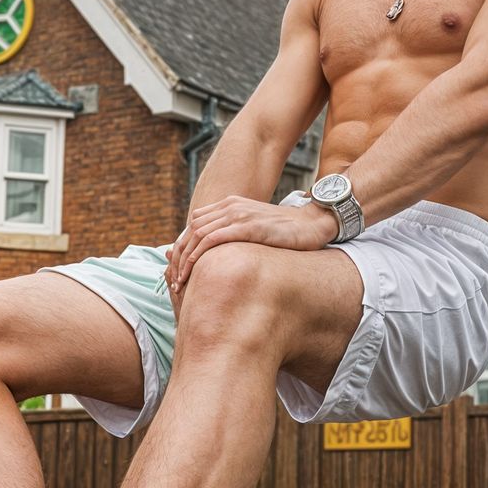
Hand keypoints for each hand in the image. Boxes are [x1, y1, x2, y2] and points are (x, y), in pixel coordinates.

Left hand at [162, 194, 337, 314]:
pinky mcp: (248, 225)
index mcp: (229, 205)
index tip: (177, 272)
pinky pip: (214, 238)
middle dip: (178, 257)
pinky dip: (199, 253)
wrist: (313, 222)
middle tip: (173, 282)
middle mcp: (230, 206)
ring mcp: (239, 214)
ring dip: (184, 259)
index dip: (182, 248)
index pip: (194, 225)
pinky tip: (194, 269)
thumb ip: (237, 234)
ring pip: (198, 234)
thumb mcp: (256, 229)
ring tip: (180, 281)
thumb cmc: (287, 232)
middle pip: (191, 231)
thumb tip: (221, 256)